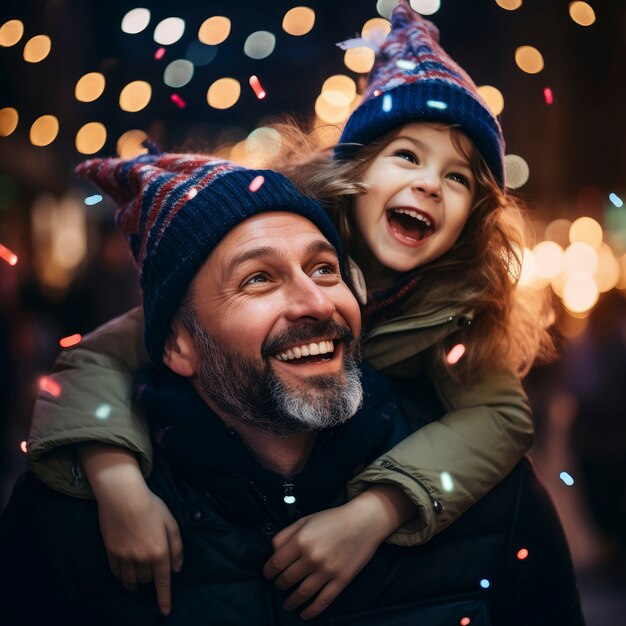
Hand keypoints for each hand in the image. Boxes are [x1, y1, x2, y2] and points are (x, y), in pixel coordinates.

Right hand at [78, 444, 183, 614]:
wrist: (123, 497)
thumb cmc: (151, 506)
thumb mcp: (170, 522)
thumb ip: (177, 547)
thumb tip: (177, 568)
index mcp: (159, 551)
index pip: (163, 581)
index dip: (164, 598)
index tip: (165, 611)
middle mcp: (142, 558)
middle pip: (147, 580)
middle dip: (152, 577)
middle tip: (153, 565)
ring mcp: (125, 557)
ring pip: (132, 580)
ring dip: (137, 581)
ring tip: (139, 577)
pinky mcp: (111, 554)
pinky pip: (117, 574)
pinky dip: (123, 577)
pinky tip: (126, 575)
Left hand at [263, 485, 411, 620]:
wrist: (363, 521)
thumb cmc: (332, 519)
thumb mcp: (305, 520)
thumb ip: (286, 535)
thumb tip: (273, 552)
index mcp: (301, 540)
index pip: (276, 564)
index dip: (268, 572)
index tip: (268, 575)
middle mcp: (311, 557)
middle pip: (287, 579)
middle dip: (279, 585)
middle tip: (279, 585)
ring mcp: (327, 571)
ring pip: (302, 593)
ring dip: (291, 602)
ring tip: (287, 605)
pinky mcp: (341, 580)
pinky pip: (323, 601)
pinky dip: (311, 611)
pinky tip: (304, 614)